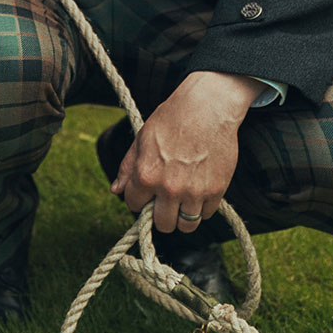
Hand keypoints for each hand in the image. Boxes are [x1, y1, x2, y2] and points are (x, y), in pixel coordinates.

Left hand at [110, 71, 258, 233]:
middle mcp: (169, 188)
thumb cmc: (172, 118)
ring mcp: (194, 192)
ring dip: (183, 216)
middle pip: (162, 224)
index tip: (145, 193)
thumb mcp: (142, 138)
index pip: (134, 205)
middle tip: (165, 200)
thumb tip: (116, 190)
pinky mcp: (216, 191)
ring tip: (183, 199)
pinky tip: (199, 189)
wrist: (208, 107)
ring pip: (186, 225)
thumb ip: (128, 167)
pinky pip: (206, 214)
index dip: (138, 199)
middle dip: (161, 214)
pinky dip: (202, 207)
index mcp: (146, 175)